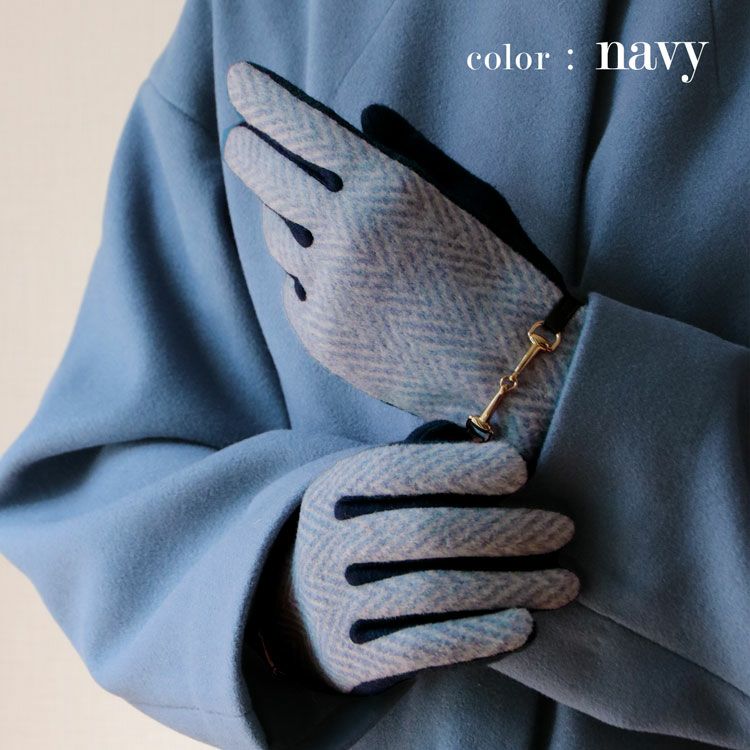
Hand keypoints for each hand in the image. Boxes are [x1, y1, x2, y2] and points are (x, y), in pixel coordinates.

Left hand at [224, 63, 584, 455]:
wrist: (511, 365)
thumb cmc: (500, 273)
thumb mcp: (471, 199)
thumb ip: (411, 154)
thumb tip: (364, 117)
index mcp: (389, 189)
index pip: (306, 128)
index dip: (266, 101)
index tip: (240, 85)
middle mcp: (350, 234)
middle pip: (270, 179)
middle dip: (249, 153)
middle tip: (241, 143)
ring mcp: (331, 290)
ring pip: (278, 238)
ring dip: (282, 218)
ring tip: (297, 212)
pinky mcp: (323, 339)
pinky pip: (293, 293)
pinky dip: (302, 276)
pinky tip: (325, 275)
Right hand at [269, 430, 577, 692]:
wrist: (286, 606)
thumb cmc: (356, 534)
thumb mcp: (366, 492)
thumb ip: (416, 466)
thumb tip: (495, 449)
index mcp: (333, 491)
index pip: (399, 470)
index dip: (462, 468)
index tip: (520, 470)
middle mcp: (327, 545)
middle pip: (426, 533)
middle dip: (504, 530)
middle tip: (562, 528)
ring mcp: (333, 606)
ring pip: (433, 593)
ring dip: (510, 586)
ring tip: (564, 582)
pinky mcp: (348, 659)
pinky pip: (421, 649)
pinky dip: (478, 637)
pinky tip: (525, 625)